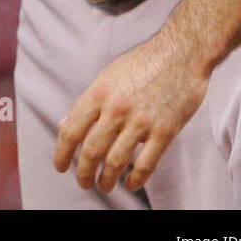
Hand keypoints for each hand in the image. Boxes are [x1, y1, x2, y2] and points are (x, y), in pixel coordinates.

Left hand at [53, 29, 210, 193]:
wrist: (180, 54)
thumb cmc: (142, 64)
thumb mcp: (108, 76)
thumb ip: (89, 101)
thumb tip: (66, 125)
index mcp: (98, 93)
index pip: (71, 130)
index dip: (62, 152)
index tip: (60, 166)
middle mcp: (116, 108)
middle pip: (91, 150)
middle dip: (83, 172)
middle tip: (83, 182)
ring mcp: (140, 121)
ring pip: (116, 161)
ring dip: (106, 180)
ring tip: (103, 186)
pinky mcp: (164, 131)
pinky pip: (146, 163)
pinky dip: (136, 179)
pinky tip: (130, 184)